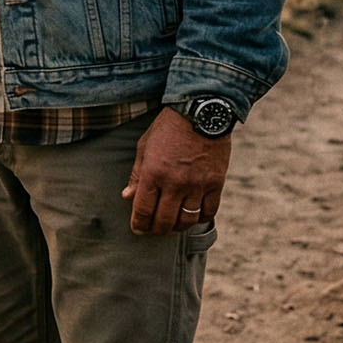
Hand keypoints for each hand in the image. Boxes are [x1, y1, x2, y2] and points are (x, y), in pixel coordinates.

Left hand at [122, 108, 230, 234]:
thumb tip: (127, 196)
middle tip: (154, 229)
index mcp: (153, 173)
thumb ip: (137, 174)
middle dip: (156, 229)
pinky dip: (200, 218)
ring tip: (172, 224)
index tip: (137, 228)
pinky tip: (193, 215)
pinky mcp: (215, 184)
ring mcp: (197, 185)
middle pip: (164, 221)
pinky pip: (208, 212)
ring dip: (177, 227)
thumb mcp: (144, 146)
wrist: (201, 112)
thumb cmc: (168, 128)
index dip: (138, 224)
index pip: (143, 209)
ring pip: (186, 221)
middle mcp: (174, 183)